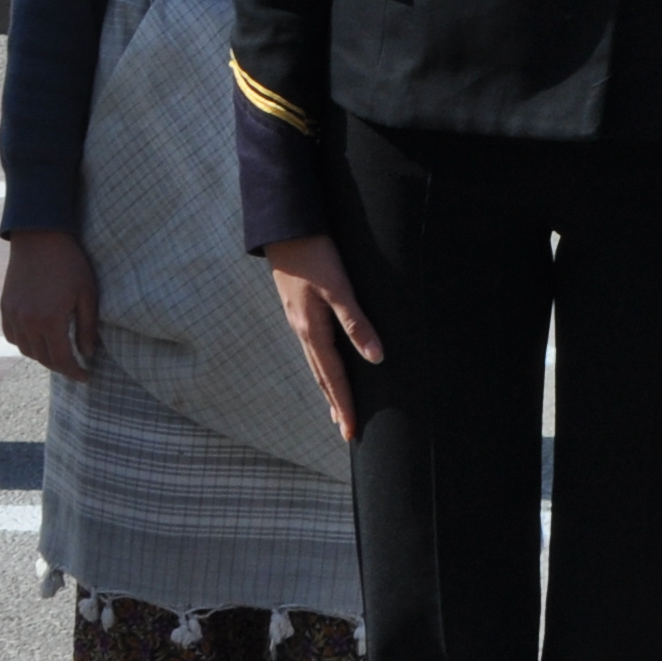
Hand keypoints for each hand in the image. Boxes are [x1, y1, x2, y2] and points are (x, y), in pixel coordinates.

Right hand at [0, 229, 99, 377]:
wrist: (40, 237)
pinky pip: (12, 336)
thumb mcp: (87, 293)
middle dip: (60, 366)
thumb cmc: (69, 263)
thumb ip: (88, 326)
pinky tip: (38, 339)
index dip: (74, 372)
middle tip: (75, 367)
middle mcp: (27, 322)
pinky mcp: (5, 307)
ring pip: (26, 350)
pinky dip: (25, 343)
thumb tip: (87, 352)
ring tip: (58, 354)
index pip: (61, 359)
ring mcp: (13, 315)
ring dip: (42, 356)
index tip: (86, 377)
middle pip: (42, 358)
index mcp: (50, 321)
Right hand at [265, 235, 384, 441]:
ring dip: (329, 387)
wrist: (284, 228)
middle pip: (323, 376)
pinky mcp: (300, 309)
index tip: (352, 432)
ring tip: (338, 408)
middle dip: (336, 404)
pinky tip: (327, 364)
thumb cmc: (314, 255)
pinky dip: (323, 365)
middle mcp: (303, 331)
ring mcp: (299, 320)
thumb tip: (376, 358)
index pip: (334, 378)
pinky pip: (314, 347)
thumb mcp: (338, 287)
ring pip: (317, 363)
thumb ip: (357, 322)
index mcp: (312, 330)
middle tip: (347, 431)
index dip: (345, 405)